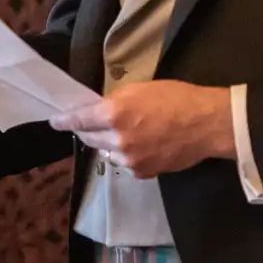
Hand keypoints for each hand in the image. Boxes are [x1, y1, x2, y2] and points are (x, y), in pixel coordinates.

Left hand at [51, 80, 233, 179]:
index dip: (64, 121)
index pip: (78, 120)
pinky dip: (126, 155)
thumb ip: (115, 101)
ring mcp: (129, 159)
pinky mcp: (142, 173)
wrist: (207, 124)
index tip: (55, 121)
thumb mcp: (141, 89)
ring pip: (106, 152)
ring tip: (123, 134)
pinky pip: (124, 164)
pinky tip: (141, 145)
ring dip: (107, 143)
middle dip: (86, 130)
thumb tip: (98, 110)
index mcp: (115, 113)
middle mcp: (117, 139)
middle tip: (90, 124)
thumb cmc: (177, 98)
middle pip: (88, 138)